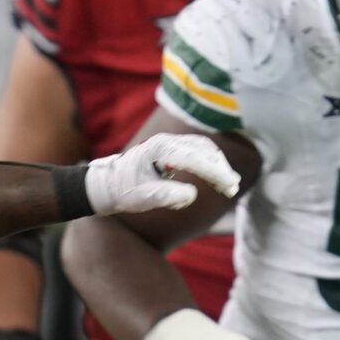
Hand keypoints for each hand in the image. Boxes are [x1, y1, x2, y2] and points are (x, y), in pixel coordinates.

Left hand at [85, 132, 238, 213]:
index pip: (193, 157)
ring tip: (230, 184)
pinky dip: (210, 162)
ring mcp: (169, 143)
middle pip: (202, 149)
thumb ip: (164, 196)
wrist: (107, 184)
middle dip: (220, 168)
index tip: (228, 185)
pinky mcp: (172, 150)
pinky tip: (218, 176)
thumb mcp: (141, 198)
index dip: (213, 171)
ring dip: (218, 164)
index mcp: (158, 149)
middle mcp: (166, 141)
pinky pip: (197, 151)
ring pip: (202, 148)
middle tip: (232, 188)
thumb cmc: (122, 191)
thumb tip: (191, 195)